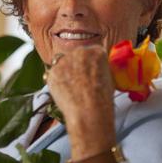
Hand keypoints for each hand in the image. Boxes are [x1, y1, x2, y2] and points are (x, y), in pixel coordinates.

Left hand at [46, 45, 116, 160]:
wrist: (89, 110)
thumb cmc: (102, 99)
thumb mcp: (109, 78)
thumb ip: (99, 69)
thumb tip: (94, 70)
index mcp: (96, 51)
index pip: (91, 52)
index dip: (89, 64)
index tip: (89, 72)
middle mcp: (79, 52)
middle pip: (75, 55)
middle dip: (76, 66)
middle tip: (79, 81)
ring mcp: (64, 61)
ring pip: (62, 63)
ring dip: (65, 72)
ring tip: (71, 89)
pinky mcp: (52, 71)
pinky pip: (53, 74)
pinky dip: (56, 82)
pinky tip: (64, 92)